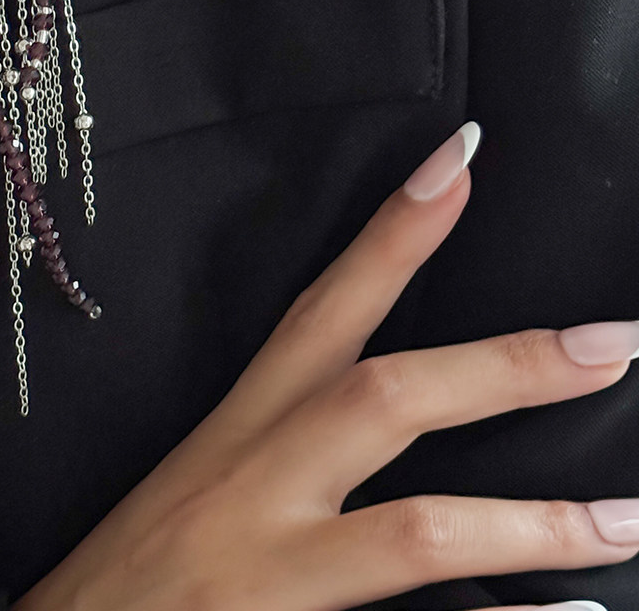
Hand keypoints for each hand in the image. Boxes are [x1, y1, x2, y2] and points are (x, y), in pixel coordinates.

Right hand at [10, 121, 638, 610]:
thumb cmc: (135, 562)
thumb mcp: (207, 478)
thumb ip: (290, 441)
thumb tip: (390, 403)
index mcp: (239, 426)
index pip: (324, 306)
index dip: (392, 232)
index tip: (459, 159)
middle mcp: (255, 480)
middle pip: (383, 397)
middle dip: (502, 366)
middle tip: (614, 341)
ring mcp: (272, 566)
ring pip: (415, 528)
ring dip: (534, 522)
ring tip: (629, 516)